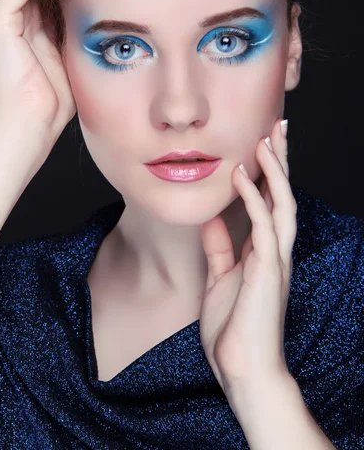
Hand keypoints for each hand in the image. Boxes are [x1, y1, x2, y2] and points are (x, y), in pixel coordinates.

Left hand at [199, 118, 296, 397]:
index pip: (271, 202)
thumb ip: (220, 247)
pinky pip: (263, 225)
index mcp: (264, 251)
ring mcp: (275, 259)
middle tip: (279, 126)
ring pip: (282, 203)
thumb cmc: (233, 328)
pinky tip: (242, 174)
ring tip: (268, 137)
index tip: (262, 143)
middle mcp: (275, 250)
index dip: (269, 172)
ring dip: (275, 169)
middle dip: (282, 160)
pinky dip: (254, 197)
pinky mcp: (268, 269)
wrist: (242, 370)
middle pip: (284, 194)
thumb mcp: (220, 277)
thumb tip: (211, 218)